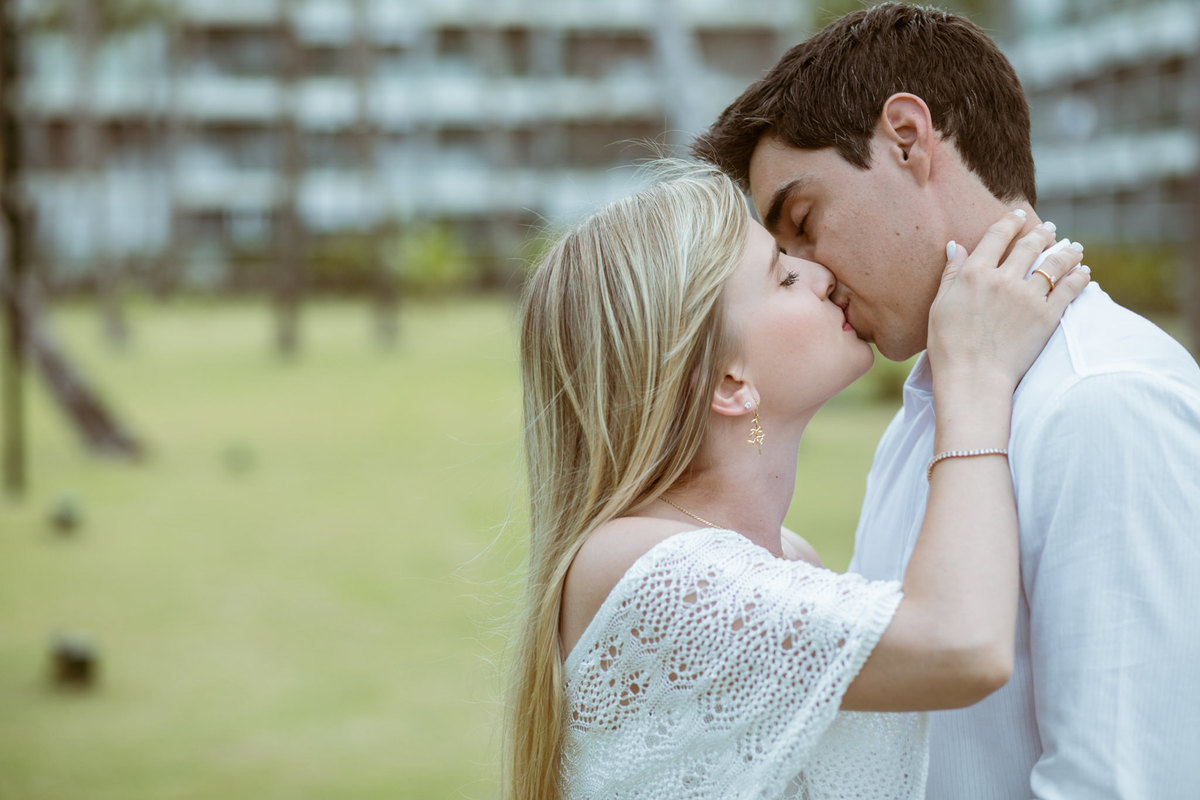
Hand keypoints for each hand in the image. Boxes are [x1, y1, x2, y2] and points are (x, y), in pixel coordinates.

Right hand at [927, 211, 1089, 392]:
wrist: (973, 377)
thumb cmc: (949, 346)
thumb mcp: (940, 306)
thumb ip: (951, 274)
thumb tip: (956, 246)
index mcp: (974, 273)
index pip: (997, 236)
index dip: (1010, 221)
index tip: (1019, 214)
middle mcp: (1003, 279)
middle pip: (1029, 245)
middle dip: (1042, 232)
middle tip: (1049, 228)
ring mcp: (1028, 297)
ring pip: (1054, 263)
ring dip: (1066, 251)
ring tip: (1073, 247)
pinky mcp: (1047, 316)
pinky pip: (1070, 289)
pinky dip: (1079, 277)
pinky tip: (1084, 273)